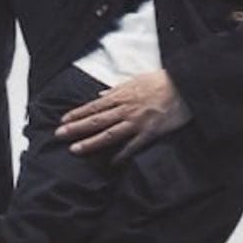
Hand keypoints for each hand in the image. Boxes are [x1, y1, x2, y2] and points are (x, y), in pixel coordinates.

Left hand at [55, 69, 190, 162]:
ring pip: (109, 134)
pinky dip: (121, 154)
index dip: (78, 113)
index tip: (63, 119)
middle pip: (96, 120)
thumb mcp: (136, 79)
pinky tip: (111, 163)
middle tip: (59, 135)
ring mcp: (136, 122)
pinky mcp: (149, 133)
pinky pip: (132, 146)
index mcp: (122, 95)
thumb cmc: (160, 81)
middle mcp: (125, 109)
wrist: (183, 86)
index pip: (94, 105)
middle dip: (76, 128)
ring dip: (90, 142)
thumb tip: (102, 93)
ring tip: (75, 149)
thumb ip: (117, 88)